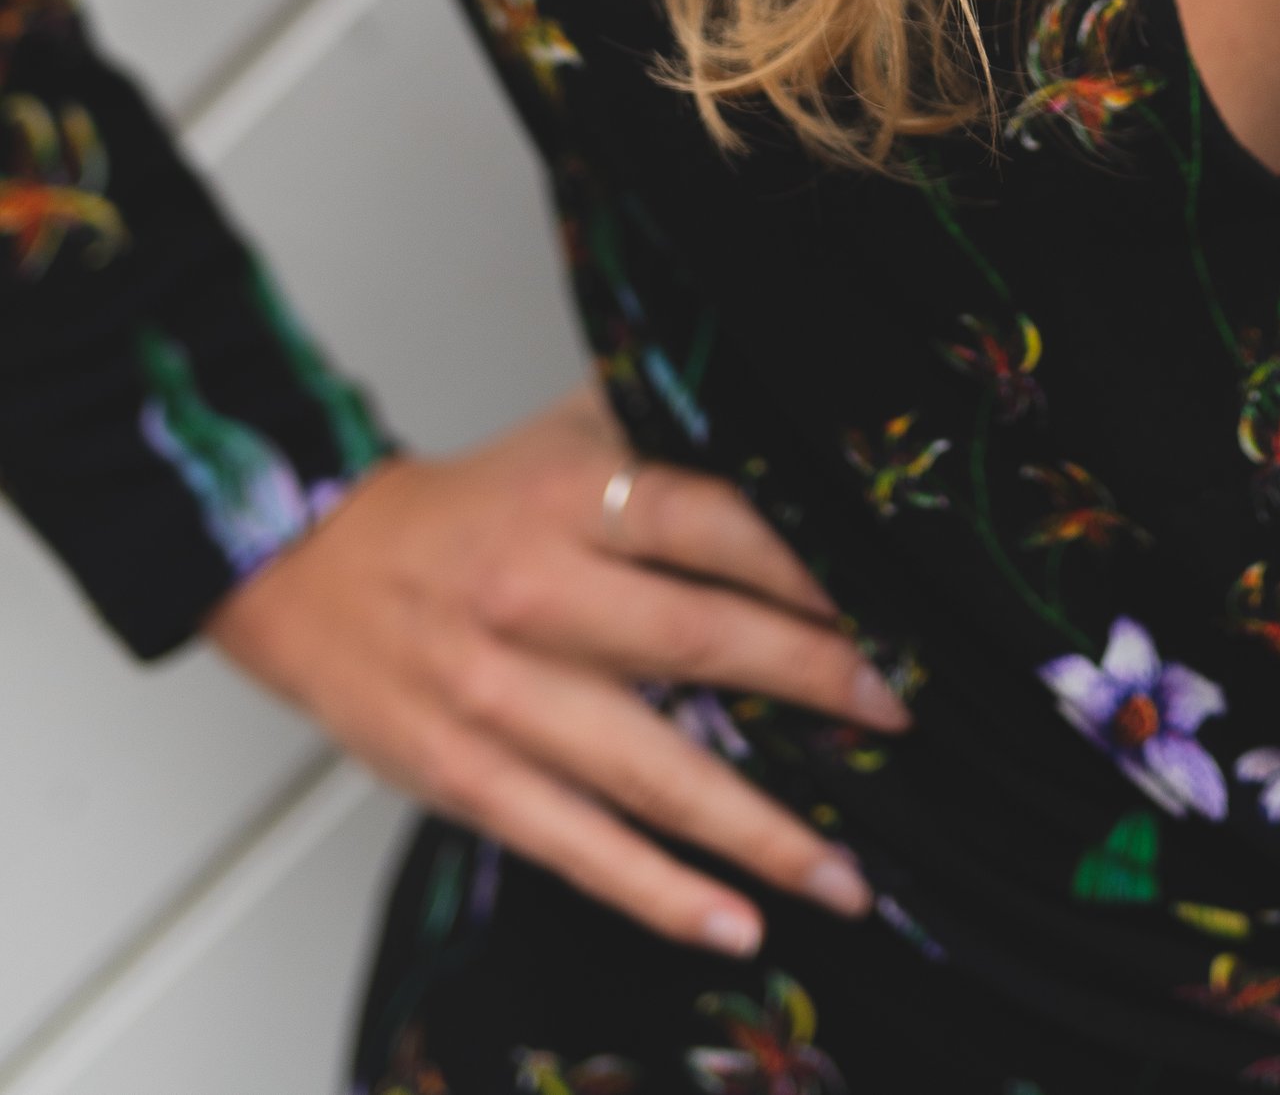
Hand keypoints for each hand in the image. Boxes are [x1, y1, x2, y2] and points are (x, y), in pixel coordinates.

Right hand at [207, 381, 909, 957]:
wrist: (311, 569)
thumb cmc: (468, 507)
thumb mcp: (566, 434)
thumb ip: (668, 430)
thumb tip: (792, 425)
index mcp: (569, 499)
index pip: (709, 523)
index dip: (802, 565)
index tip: (884, 604)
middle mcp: (540, 596)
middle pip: (697, 640)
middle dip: (811, 681)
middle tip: (897, 715)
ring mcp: (504, 700)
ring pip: (652, 770)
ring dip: (760, 829)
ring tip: (847, 871)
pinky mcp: (471, 780)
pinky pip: (581, 847)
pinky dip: (660, 894)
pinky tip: (736, 923)